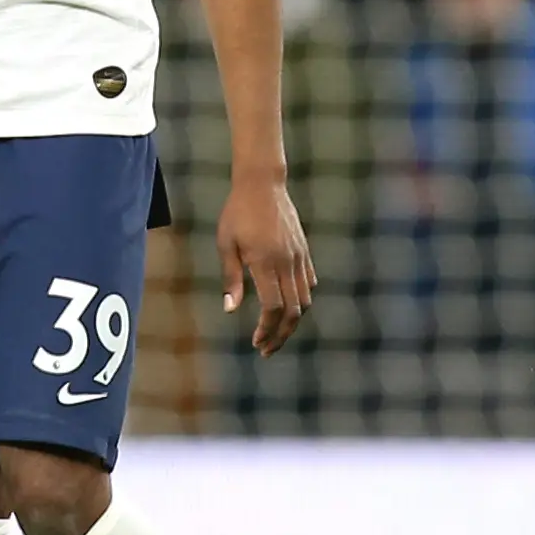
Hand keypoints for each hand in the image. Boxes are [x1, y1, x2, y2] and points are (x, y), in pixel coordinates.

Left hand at [218, 177, 315, 356]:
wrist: (263, 185)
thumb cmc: (237, 213)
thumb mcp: (226, 243)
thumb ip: (231, 277)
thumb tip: (231, 310)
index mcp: (265, 262)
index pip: (273, 307)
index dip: (267, 329)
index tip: (257, 342)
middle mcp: (287, 263)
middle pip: (293, 311)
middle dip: (281, 335)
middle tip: (267, 349)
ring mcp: (299, 257)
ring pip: (305, 300)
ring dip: (293, 321)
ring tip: (276, 333)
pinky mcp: (304, 251)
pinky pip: (309, 283)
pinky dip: (302, 300)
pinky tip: (288, 307)